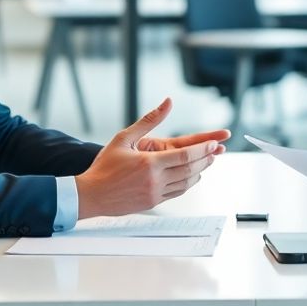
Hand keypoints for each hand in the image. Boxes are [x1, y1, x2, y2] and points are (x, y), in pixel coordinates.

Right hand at [75, 98, 225, 217]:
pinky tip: (191, 176)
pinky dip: (188, 184)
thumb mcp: (124, 138)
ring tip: (207, 162)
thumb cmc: (104, 166)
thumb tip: (167, 103)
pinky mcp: (153, 202)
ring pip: (186, 183)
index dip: (203, 150)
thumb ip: (149, 120)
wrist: (90, 195)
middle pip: (190, 169)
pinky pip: (177, 193)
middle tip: (216, 152)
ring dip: (199, 172)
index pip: (185, 156)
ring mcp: (155, 193)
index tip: (214, 144)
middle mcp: (155, 180)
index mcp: (149, 163)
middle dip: (206, 159)